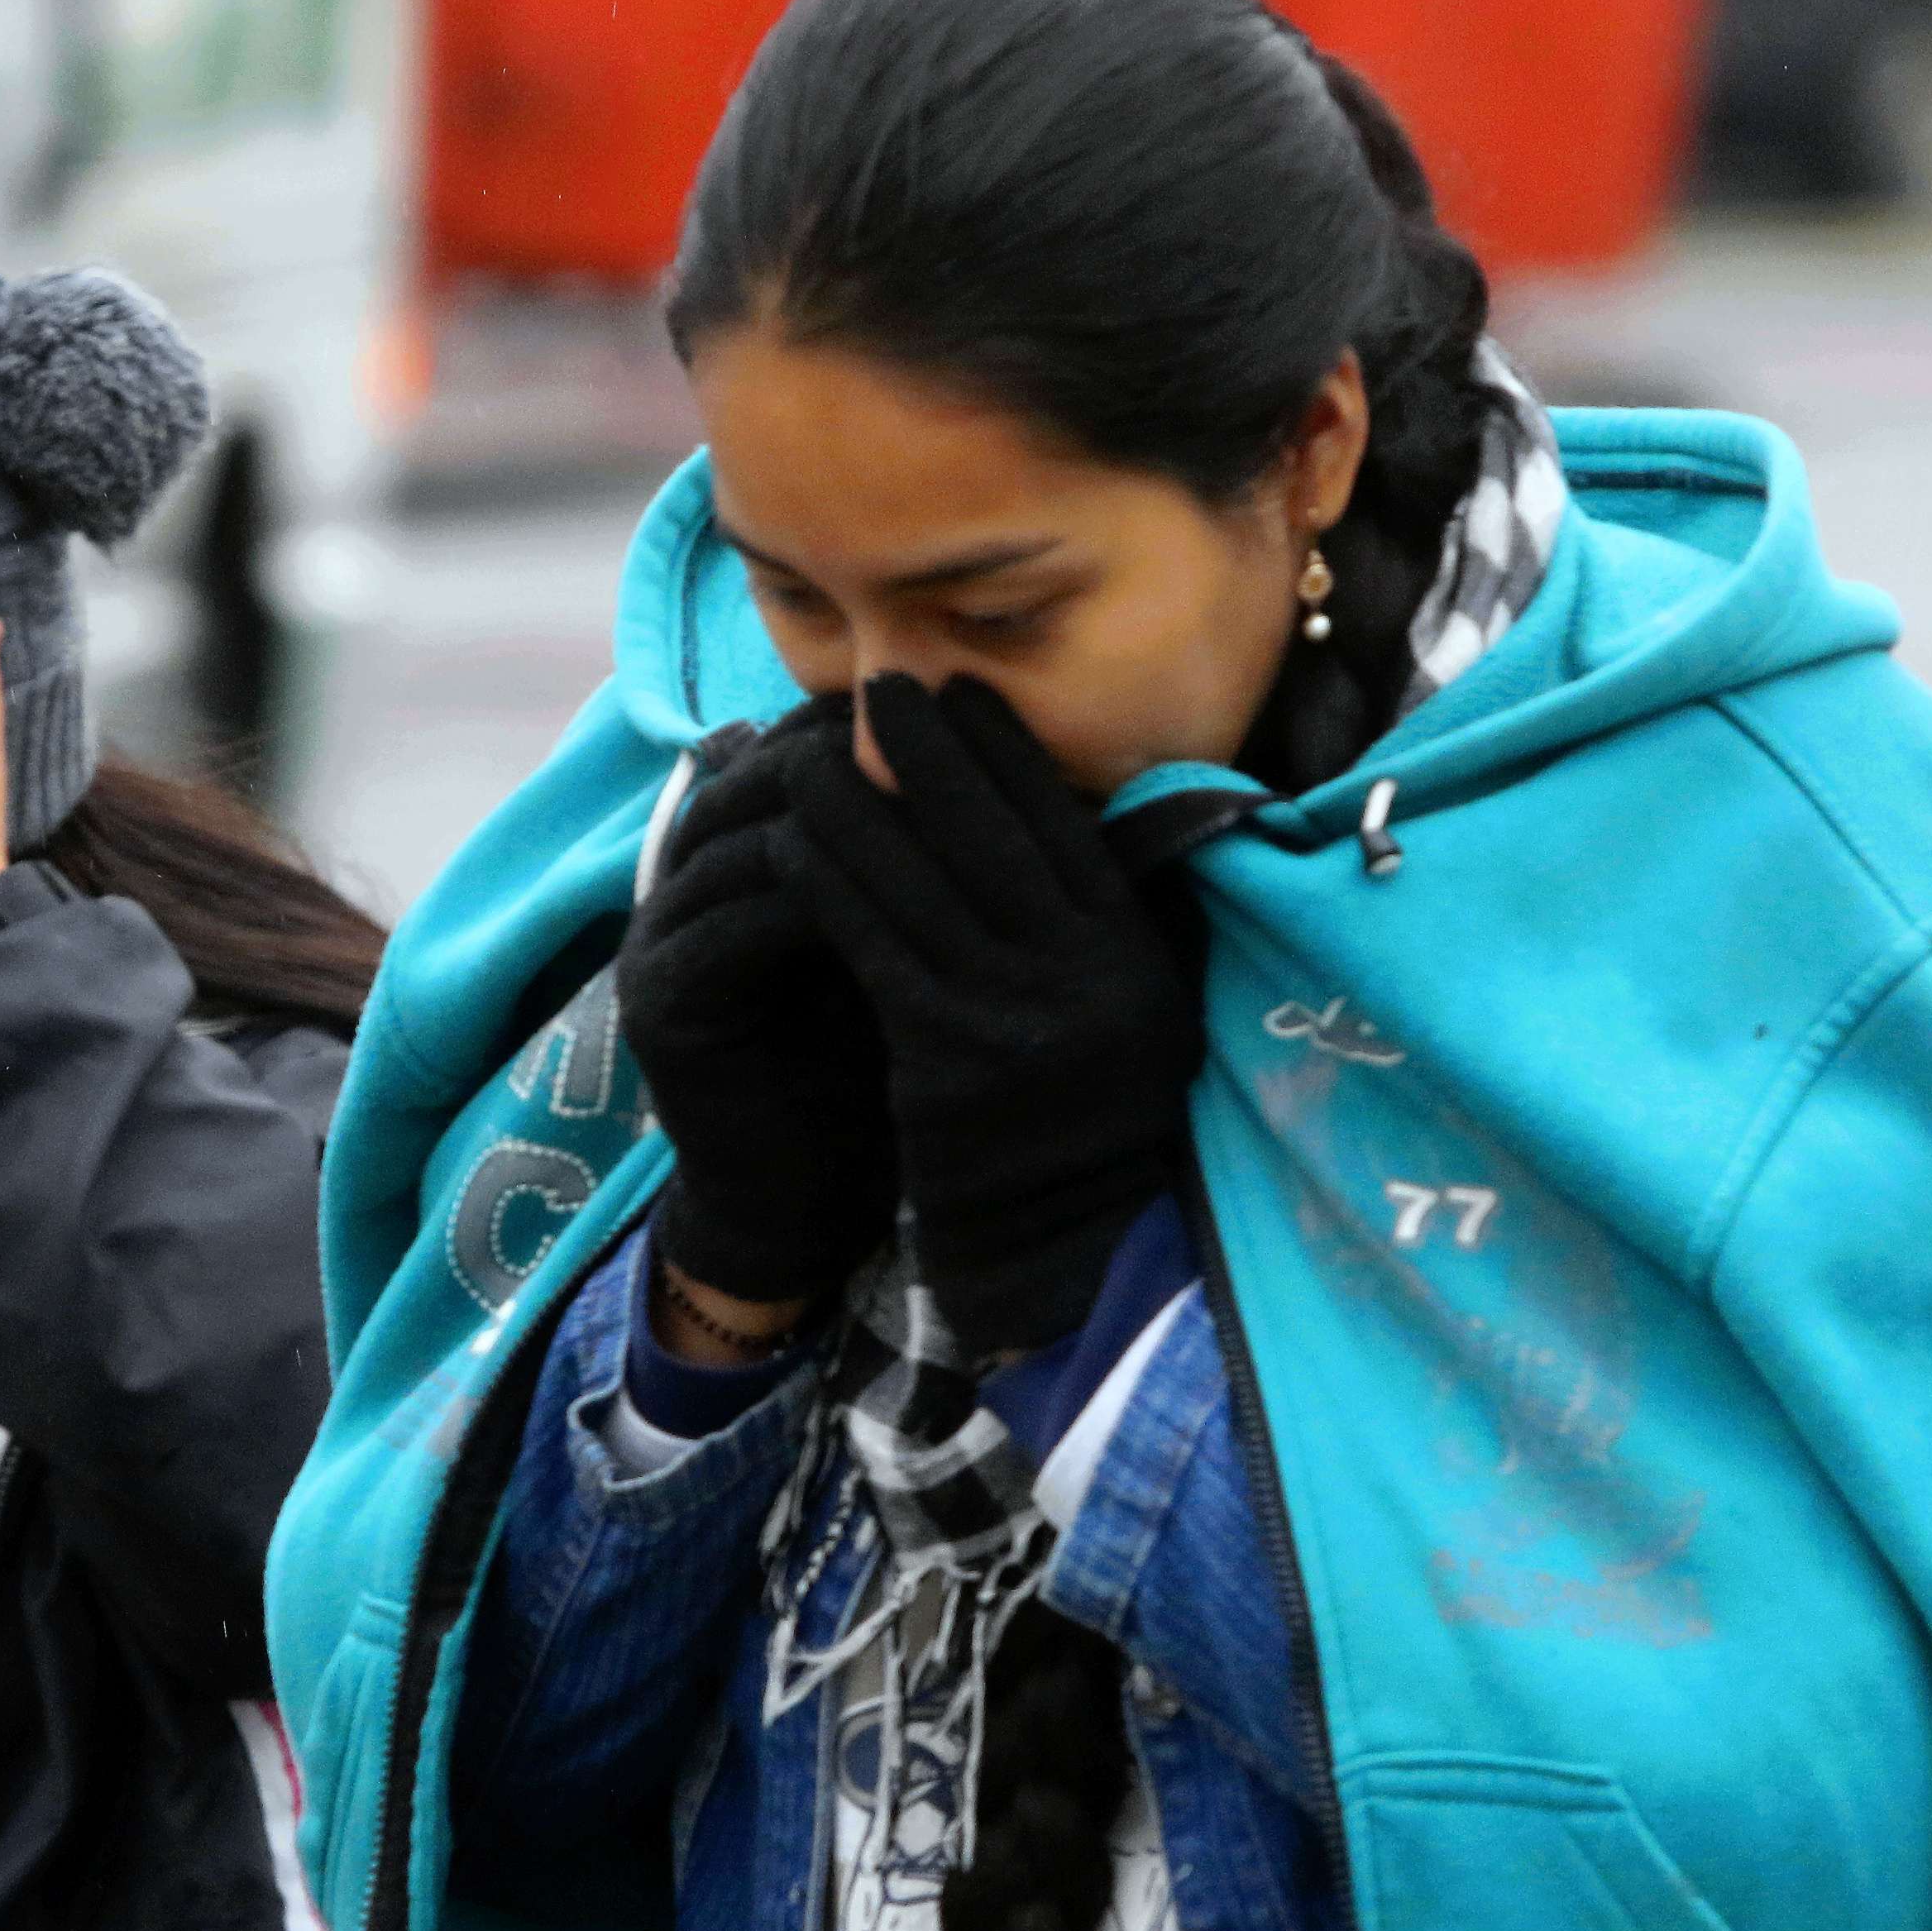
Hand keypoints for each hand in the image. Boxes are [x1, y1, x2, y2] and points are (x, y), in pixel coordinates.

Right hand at [618, 700, 902, 1315]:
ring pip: (740, 840)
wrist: (805, 1197)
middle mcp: (688, 880)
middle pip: (756, 776)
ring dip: (827, 821)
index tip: (958, 717)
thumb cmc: (872, 1063)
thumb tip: (1015, 769)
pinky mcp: (658, 999)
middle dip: (844, 757)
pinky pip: (729, 928)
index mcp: (743, 850)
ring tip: (911, 809)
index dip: (867, 729)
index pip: (792, 749)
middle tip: (931, 746)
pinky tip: (872, 902)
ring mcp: (660, 936)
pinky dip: (800, 906)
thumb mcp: (899, 942)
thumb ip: (917, 864)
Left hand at [776, 675, 1201, 1354]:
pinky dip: (832, 885)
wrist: (1058, 1245)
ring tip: (810, 750)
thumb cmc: (1078, 1115)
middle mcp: (1088, 980)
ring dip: (856, 805)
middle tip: (879, 684)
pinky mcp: (946, 1060)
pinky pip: (876, 946)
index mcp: (1137, 958)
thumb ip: (1093, 919)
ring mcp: (1018, 1020)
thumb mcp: (1126, 1010)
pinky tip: (794, 843)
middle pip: (993, 834)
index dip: (1006, 751)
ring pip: (921, 881)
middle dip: (928, 750)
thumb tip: (1053, 800)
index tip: (958, 690)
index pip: (1066, 826)